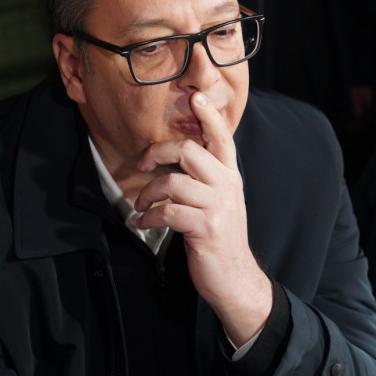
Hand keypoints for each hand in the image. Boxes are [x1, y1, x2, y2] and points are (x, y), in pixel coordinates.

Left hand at [134, 92, 271, 346]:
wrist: (235, 277)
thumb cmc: (221, 237)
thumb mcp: (221, 202)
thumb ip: (208, 178)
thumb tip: (182, 157)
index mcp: (230, 176)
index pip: (221, 138)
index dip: (209, 117)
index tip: (196, 97)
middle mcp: (226, 186)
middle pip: (189, 150)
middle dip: (158, 152)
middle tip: (141, 162)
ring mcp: (217, 207)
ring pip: (174, 182)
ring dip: (147, 193)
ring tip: (139, 205)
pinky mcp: (204, 228)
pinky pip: (168, 212)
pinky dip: (148, 216)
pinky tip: (142, 222)